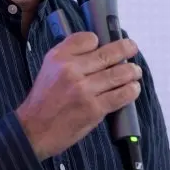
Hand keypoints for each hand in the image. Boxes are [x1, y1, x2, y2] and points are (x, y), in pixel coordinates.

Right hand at [15, 32, 141, 160]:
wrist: (33, 130)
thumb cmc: (43, 99)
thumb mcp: (48, 67)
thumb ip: (69, 54)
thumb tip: (96, 45)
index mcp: (59, 58)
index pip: (88, 39)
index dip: (99, 40)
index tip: (104, 44)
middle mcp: (71, 70)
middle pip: (107, 54)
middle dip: (125, 49)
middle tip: (132, 47)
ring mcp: (84, 90)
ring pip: (118, 74)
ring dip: (132, 71)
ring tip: (136, 71)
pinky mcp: (94, 109)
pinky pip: (120, 96)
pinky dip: (131, 90)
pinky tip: (133, 88)